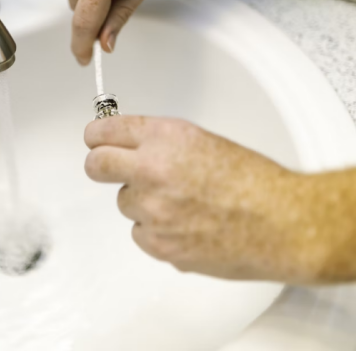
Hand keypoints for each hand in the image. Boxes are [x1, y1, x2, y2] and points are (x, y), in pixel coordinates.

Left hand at [84, 116, 354, 283]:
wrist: (280, 222)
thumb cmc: (252, 181)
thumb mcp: (201, 141)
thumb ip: (160, 142)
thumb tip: (132, 146)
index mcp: (165, 137)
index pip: (104, 131)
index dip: (96, 136)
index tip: (95, 139)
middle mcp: (152, 169)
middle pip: (96, 165)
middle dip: (100, 165)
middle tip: (109, 168)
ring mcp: (152, 208)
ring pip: (123, 202)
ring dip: (141, 201)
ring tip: (177, 203)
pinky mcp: (158, 243)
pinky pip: (139, 232)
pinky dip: (154, 229)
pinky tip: (182, 224)